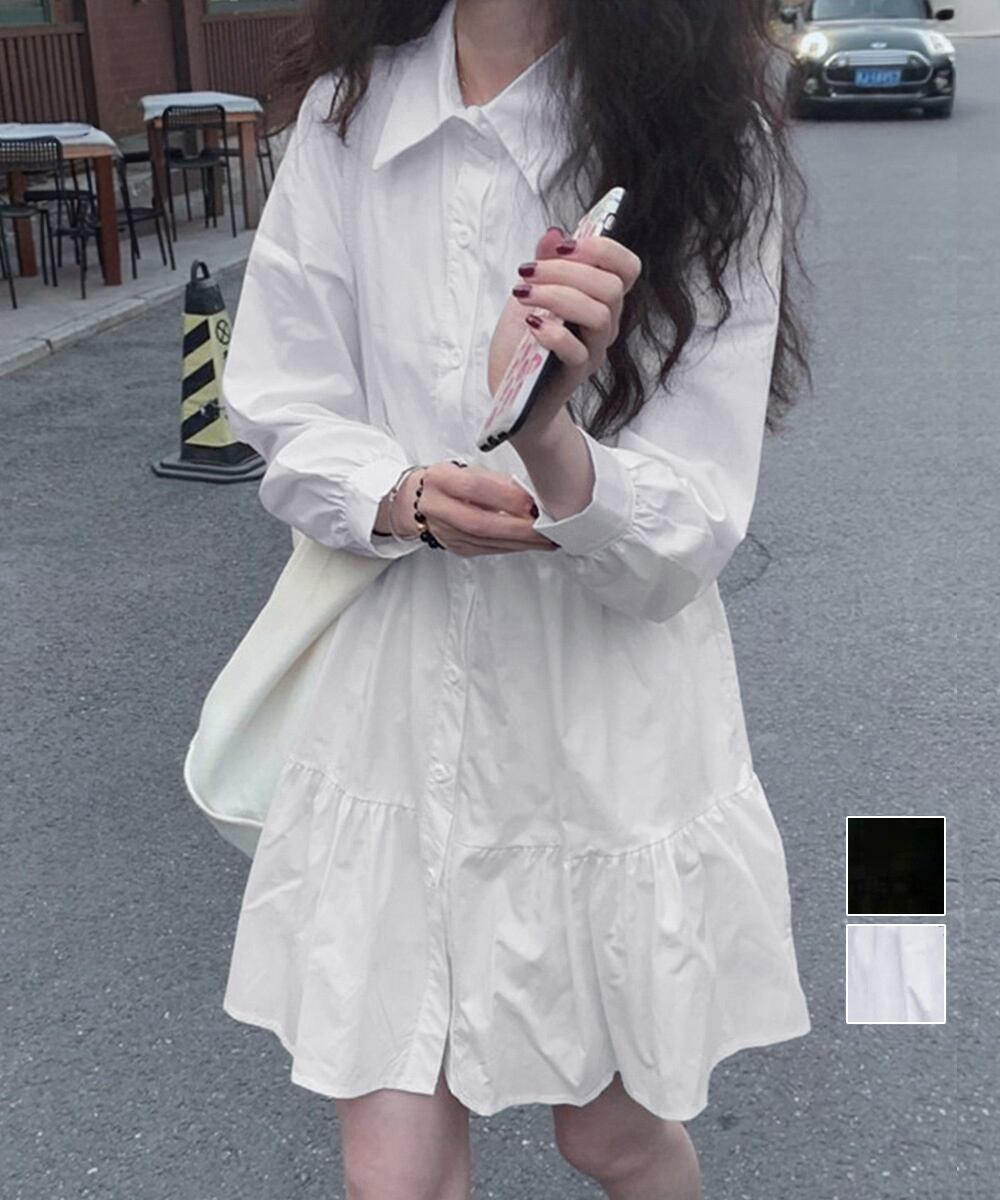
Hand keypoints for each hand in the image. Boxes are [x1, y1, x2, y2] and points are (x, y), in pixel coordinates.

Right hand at [393, 461, 556, 555]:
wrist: (421, 501)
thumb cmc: (450, 482)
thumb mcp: (469, 470)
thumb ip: (496, 481)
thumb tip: (529, 494)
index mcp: (441, 480)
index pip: (474, 488)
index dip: (505, 497)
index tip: (531, 502)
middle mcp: (438, 507)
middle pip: (481, 522)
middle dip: (518, 528)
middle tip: (545, 529)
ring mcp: (446, 532)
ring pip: (488, 541)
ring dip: (521, 541)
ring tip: (546, 538)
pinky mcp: (457, 548)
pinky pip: (489, 549)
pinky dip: (513, 546)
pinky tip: (530, 543)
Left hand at [488, 225, 642, 444]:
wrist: (511, 394)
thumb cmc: (523, 345)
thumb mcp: (528, 295)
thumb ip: (544, 264)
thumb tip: (555, 234)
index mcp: (599, 300)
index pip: (627, 268)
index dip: (605, 249)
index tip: (565, 245)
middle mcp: (604, 325)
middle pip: (611, 287)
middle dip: (568, 270)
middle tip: (528, 271)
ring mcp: (593, 351)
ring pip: (598, 315)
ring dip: (557, 295)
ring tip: (523, 295)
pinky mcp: (575, 375)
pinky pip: (578, 351)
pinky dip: (553, 332)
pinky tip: (531, 325)